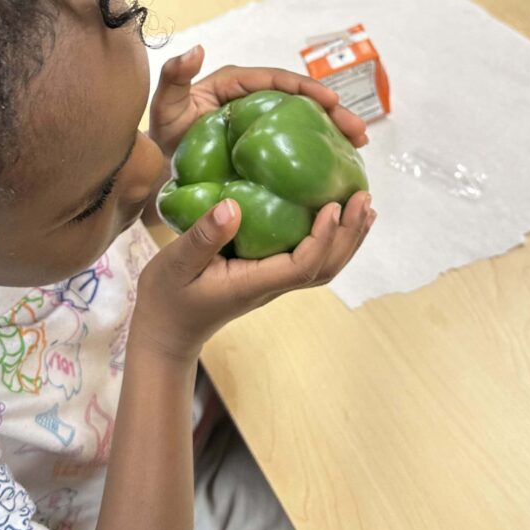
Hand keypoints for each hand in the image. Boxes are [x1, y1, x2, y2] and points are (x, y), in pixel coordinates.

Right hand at [131, 190, 374, 362]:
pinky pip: (309, 260)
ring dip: (346, 238)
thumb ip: (203, 237)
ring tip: (363, 205)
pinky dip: (330, 240)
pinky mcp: (268, 276)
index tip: (333, 206)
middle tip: (364, 197)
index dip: (323, 237)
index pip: (302, 266)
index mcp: (253, 284)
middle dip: (348, 234)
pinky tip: (334, 218)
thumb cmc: (167, 298)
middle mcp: (271, 286)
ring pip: (322, 266)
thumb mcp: (176, 263)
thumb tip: (233, 205)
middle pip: (325, 268)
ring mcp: (272, 283)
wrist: (165, 332)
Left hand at [149, 45, 368, 160]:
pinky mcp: (269, 148)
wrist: (164, 173)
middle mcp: (255, 100)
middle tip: (359, 130)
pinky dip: (321, 152)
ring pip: (305, 123)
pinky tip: (341, 165)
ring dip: (334, 132)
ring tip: (359, 146)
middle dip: (333, 113)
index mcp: (237, 84)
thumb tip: (196, 50)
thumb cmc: (165, 138)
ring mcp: (264, 125)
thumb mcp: (166, 107)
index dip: (306, 88)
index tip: (331, 101)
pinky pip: (299, 145)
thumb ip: (176, 76)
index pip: (277, 81)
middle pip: (300, 101)